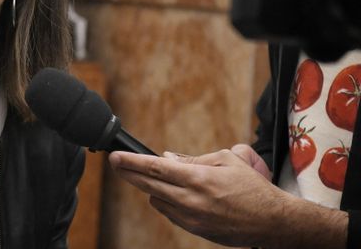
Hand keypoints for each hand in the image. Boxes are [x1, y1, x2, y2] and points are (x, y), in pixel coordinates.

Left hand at [109, 146, 346, 247]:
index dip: (131, 162)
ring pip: (157, 200)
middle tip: (116, 163)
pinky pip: (170, 214)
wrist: (273, 222)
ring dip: (153, 188)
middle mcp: (191, 200)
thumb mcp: (226, 161)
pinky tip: (173, 194)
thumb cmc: (252, 187)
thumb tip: (167, 158)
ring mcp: (191, 218)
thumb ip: (193, 159)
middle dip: (129, 173)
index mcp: (198, 179)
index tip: (115, 157)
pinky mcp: (195, 231)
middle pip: (149, 185)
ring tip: (157, 177)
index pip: (155, 168)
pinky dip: (167, 202)